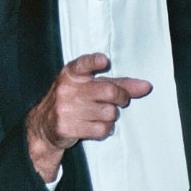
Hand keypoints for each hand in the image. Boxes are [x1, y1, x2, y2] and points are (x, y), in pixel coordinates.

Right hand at [26, 53, 151, 180]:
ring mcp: (65, 108)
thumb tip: (146, 86)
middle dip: (121, 97)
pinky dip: (104, 129)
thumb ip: (118, 83)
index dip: (95, 62)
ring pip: (108, 112)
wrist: (44, 124)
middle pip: (108, 91)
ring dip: (111, 116)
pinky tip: (95, 125)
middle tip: (121, 100)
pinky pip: (101, 129)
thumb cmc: (73, 100)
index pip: (84, 64)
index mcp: (71, 73)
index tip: (104, 61)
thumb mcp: (89, 86)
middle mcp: (67, 88)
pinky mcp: (66, 126)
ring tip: (100, 114)